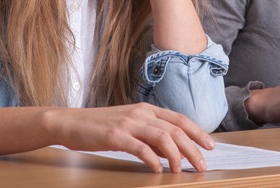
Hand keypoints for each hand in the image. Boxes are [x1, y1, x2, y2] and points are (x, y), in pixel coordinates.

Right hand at [49, 103, 213, 172]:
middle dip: (193, 148)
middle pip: (176, 129)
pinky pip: (141, 148)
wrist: (70, 123)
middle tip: (201, 164)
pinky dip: (153, 160)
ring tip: (182, 170)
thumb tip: (171, 150)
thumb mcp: (129, 125)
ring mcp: (129, 123)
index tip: (209, 146)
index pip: (180, 119)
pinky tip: (158, 170)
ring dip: (177, 155)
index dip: (197, 132)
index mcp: (146, 109)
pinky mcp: (115, 136)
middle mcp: (141, 113)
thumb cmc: (100, 126)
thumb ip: (150, 134)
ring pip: (163, 137)